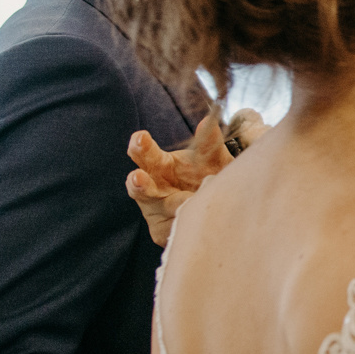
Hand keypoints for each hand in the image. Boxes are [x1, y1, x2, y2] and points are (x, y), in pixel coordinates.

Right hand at [126, 113, 240, 247]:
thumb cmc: (207, 174)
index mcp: (159, 164)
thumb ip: (209, 142)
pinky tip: (197, 219)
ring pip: (157, 210)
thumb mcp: (211, 158)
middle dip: (138, 181)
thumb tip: (207, 122)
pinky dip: (185, 222)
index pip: (143, 152)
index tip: (140, 138)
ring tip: (181, 203)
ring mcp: (155, 211)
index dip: (140, 145)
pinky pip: (172, 228)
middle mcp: (152, 188)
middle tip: (138, 177)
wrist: (216, 203)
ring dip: (167, 208)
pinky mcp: (162, 231)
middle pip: (139, 184)